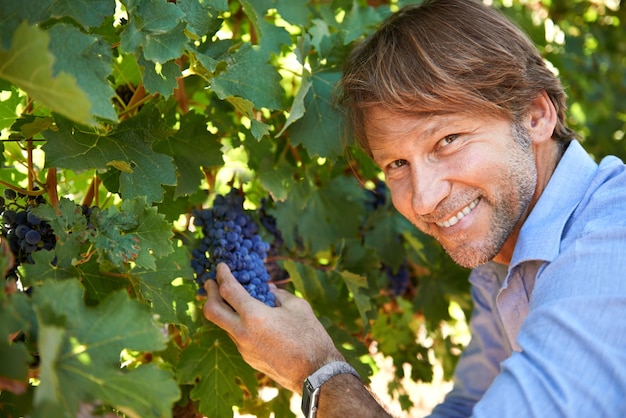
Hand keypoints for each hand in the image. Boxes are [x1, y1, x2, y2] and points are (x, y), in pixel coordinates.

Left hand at [203, 263, 343, 392]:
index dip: (222, 275)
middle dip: (208, 293)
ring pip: (222, 325)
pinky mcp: (248, 358)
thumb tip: (267, 289)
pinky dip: (237, 323)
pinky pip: (236, 336)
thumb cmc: (310, 337)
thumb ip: (278, 294)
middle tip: (210, 282)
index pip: (228, 290)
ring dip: (223, 310)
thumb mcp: (297, 306)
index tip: (220, 266)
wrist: (314, 372)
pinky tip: (249, 319)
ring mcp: (243, 348)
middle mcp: (243, 332)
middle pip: (211, 310)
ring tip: (232, 299)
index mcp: (254, 316)